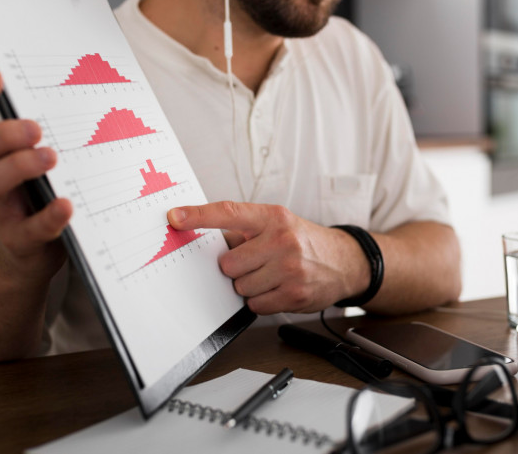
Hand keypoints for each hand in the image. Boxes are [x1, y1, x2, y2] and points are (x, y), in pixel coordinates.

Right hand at [0, 67, 72, 282]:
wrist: (32, 252)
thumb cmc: (37, 192)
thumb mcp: (34, 156)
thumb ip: (42, 130)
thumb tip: (77, 85)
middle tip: (35, 128)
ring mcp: (1, 210)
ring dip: (17, 168)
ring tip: (51, 158)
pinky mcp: (22, 240)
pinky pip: (29, 230)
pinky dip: (48, 217)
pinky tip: (66, 205)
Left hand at [167, 202, 367, 313]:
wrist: (343, 261)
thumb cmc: (303, 241)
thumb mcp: (277, 224)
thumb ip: (243, 230)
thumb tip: (203, 239)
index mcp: (273, 217)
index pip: (229, 212)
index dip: (198, 215)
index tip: (175, 217)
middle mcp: (282, 239)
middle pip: (228, 263)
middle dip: (236, 268)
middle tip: (255, 263)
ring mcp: (290, 268)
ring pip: (240, 287)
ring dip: (249, 286)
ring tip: (271, 276)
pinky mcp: (294, 294)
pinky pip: (255, 305)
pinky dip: (262, 301)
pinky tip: (279, 288)